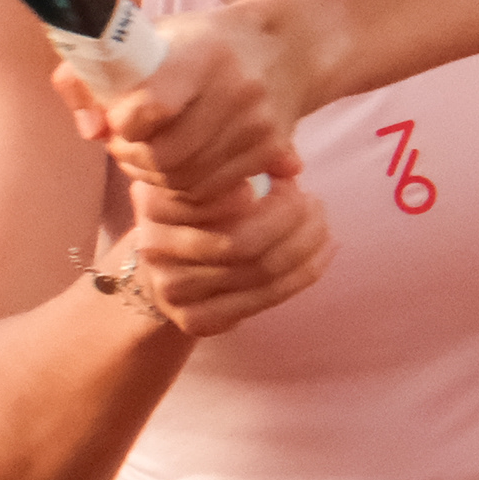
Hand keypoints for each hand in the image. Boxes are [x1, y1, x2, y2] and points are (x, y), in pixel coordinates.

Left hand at [50, 5, 304, 202]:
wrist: (281, 49)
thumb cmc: (199, 43)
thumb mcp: (146, 37)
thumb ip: (94, 75)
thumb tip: (90, 129)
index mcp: (201, 52)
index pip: (151, 106)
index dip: (124, 122)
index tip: (117, 117)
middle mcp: (236, 90)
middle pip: (165, 156)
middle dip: (132, 157)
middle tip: (124, 144)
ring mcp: (257, 125)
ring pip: (186, 180)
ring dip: (155, 176)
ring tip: (148, 153)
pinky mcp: (271, 152)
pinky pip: (212, 191)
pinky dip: (186, 186)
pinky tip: (179, 164)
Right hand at [116, 170, 331, 336]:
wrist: (170, 266)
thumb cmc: (205, 208)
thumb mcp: (214, 174)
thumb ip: (248, 159)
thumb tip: (291, 163)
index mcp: (153, 200)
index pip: (217, 196)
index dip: (264, 190)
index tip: (289, 179)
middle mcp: (153, 247)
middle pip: (241, 240)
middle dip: (292, 220)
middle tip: (315, 203)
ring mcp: (171, 289)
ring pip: (259, 270)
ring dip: (305, 245)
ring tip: (322, 222)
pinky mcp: (195, 320)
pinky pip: (264, 298)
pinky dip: (304, 273)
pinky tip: (324, 250)